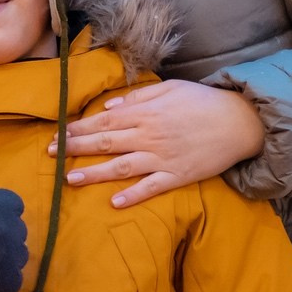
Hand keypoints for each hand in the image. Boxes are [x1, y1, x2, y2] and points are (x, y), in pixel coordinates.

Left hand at [51, 79, 265, 207]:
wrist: (240, 122)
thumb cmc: (203, 102)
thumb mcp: (170, 89)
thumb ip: (138, 97)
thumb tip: (108, 107)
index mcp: (146, 113)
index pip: (103, 121)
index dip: (78, 128)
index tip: (57, 134)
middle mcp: (149, 136)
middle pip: (105, 143)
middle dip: (76, 148)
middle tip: (51, 155)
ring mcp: (163, 158)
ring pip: (121, 167)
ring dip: (94, 173)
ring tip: (70, 179)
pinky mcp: (178, 176)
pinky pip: (151, 188)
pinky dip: (133, 196)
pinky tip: (114, 203)